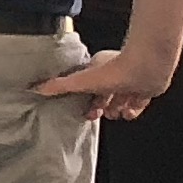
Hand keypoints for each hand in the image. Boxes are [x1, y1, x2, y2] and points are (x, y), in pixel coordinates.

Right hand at [38, 46, 174, 120]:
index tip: (84, 110)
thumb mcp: (80, 81)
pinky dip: (132, 111)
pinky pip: (137, 104)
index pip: (88, 86)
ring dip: (116, 111)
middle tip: (97, 114)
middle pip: (103, 94)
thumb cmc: (115, 70)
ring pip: (120, 100)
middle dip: (100, 107)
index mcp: (98, 67)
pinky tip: (128, 113)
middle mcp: (115, 73)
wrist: (147, 68)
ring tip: (115, 114)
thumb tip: (35, 88)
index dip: (85, 99)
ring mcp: (131, 81)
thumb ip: (58, 86)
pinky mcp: (147, 89)